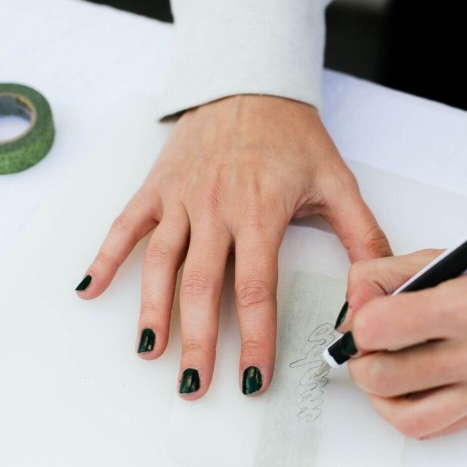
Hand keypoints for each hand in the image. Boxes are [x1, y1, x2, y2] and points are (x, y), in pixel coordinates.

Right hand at [76, 94, 391, 397]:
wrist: (249, 80)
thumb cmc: (293, 133)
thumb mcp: (336, 180)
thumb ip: (362, 235)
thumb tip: (375, 287)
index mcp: (260, 214)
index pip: (255, 290)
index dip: (253, 339)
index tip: (252, 378)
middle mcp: (215, 210)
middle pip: (201, 288)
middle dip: (197, 343)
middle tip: (195, 386)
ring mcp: (181, 198)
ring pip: (161, 264)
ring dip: (151, 311)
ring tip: (150, 353)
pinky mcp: (157, 186)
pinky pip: (126, 226)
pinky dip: (106, 257)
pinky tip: (90, 289)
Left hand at [336, 236, 466, 437]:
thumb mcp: (446, 258)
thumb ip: (388, 276)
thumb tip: (353, 306)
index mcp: (465, 307)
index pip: (380, 328)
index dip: (359, 322)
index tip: (363, 315)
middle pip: (383, 377)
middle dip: (361, 360)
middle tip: (366, 345)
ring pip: (403, 416)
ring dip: (379, 395)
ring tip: (384, 370)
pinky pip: (432, 429)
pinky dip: (408, 412)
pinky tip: (409, 387)